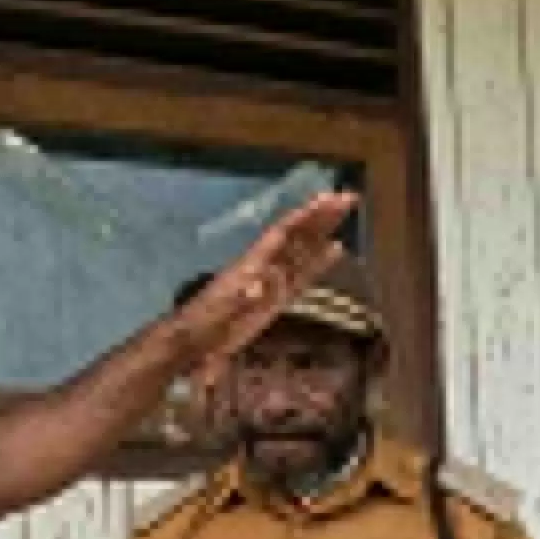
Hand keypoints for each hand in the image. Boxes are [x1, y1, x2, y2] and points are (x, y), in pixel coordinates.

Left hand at [171, 190, 360, 374]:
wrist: (191, 343)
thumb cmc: (200, 327)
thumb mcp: (216, 313)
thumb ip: (237, 300)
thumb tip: (258, 286)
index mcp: (251, 265)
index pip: (282, 234)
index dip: (303, 217)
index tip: (326, 199)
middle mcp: (265, 266)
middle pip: (297, 235)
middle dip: (321, 215)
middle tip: (348, 196)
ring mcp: (272, 282)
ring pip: (303, 250)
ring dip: (323, 230)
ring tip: (345, 210)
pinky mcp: (276, 299)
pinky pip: (303, 276)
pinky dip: (320, 262)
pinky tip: (336, 249)